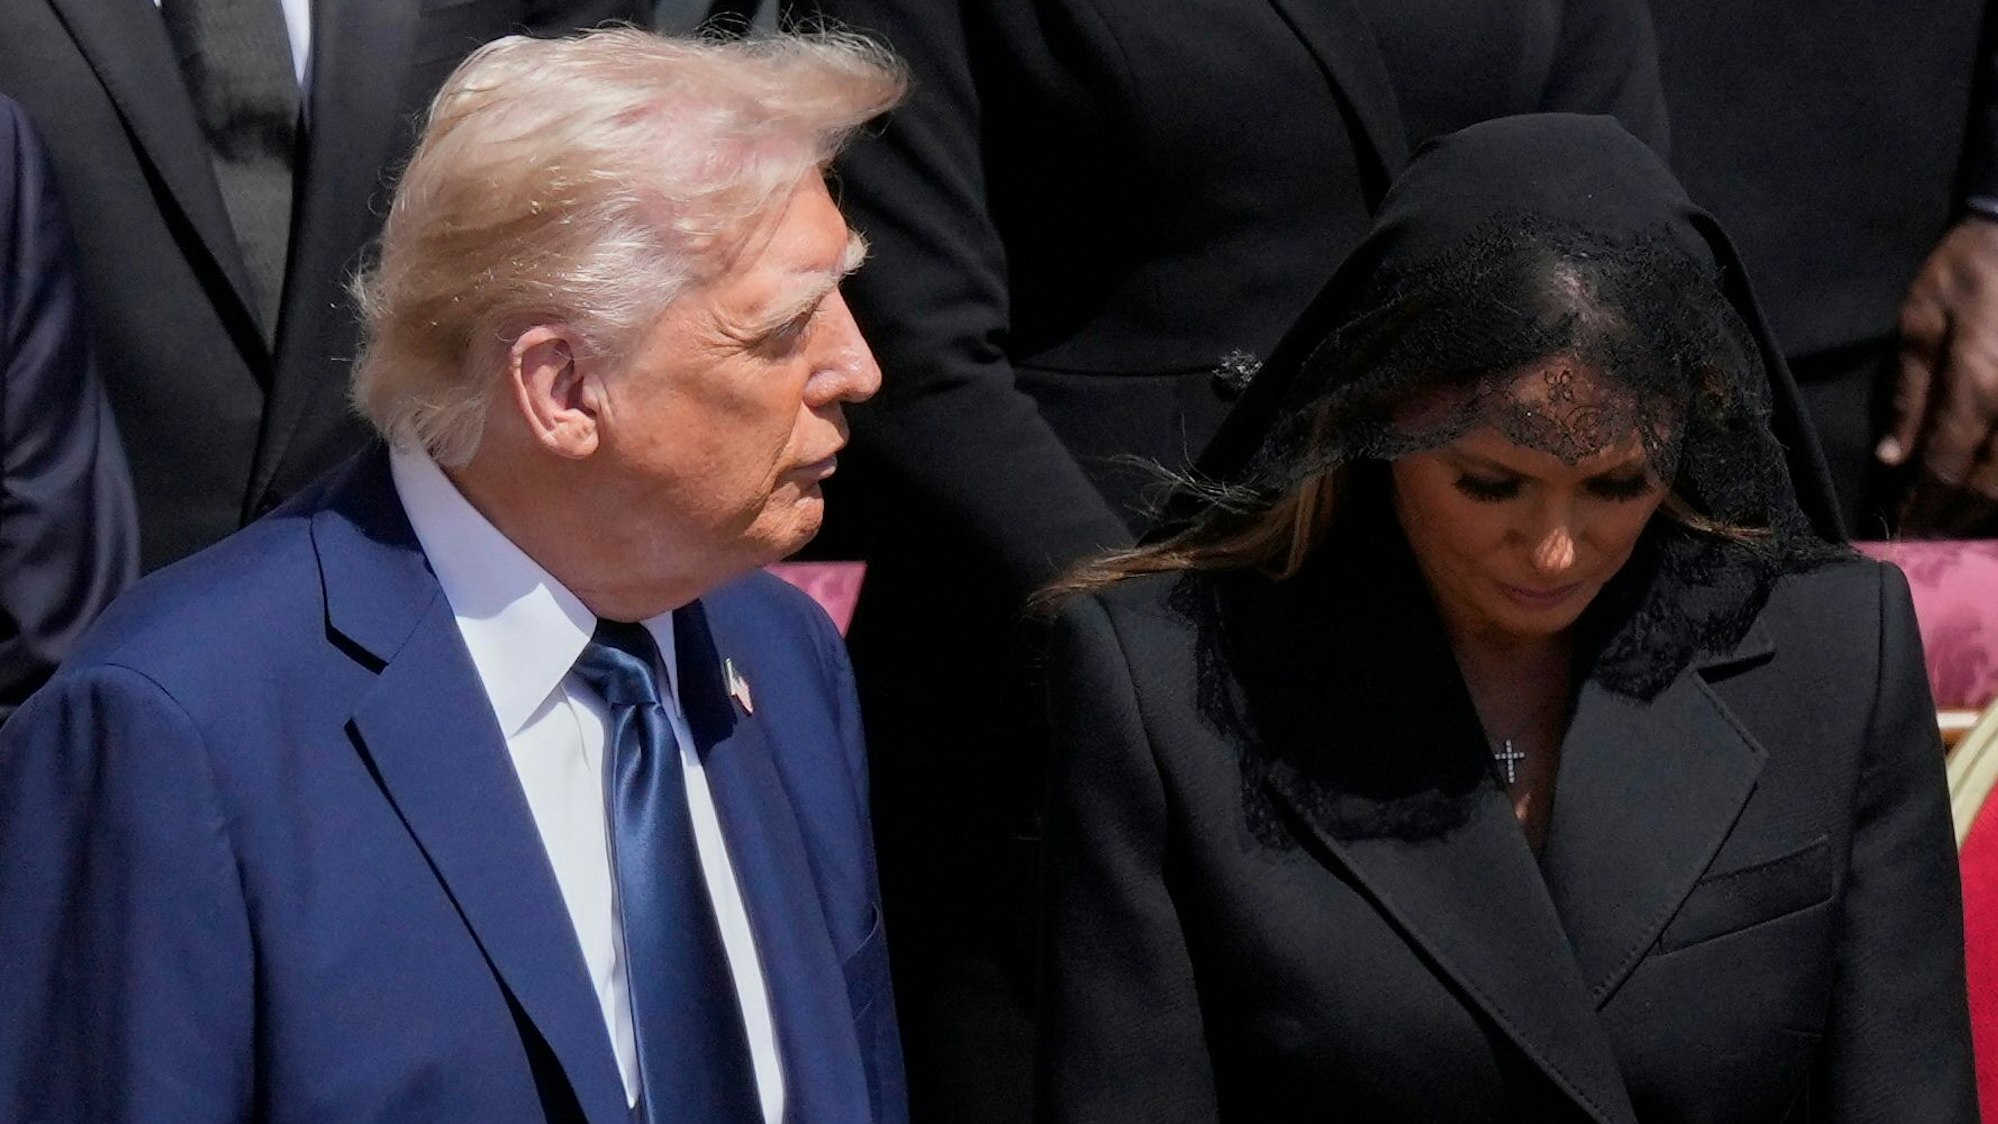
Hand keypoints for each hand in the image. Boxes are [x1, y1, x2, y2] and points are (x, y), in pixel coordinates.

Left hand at [1883, 217, 1997, 534]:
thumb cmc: (1966, 272)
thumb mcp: (1919, 324)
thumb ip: (1909, 395)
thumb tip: (1895, 458)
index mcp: (1978, 386)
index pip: (1946, 469)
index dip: (1923, 508)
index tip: (1902, 531)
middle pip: (1991, 486)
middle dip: (1955, 520)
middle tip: (1925, 539)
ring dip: (1987, 510)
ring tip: (1955, 525)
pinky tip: (1988, 494)